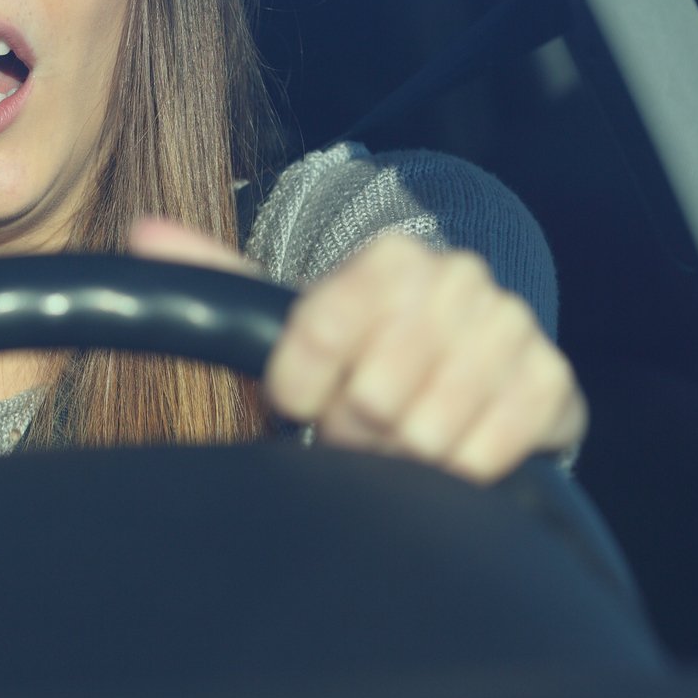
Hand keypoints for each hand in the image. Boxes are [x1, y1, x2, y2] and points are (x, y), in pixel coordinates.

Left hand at [128, 216, 585, 482]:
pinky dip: (457, 469)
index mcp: (390, 257)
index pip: (317, 328)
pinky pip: (491, 447)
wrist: (460, 384)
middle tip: (355, 431)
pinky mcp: (553, 383)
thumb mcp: (286, 320)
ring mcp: (512, 327)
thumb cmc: (360, 359)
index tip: (298, 400)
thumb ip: (215, 277)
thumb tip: (144, 228)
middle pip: (374, 388)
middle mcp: (458, 278)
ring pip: (428, 425)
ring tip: (398, 444)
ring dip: (403, 456)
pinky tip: (448, 454)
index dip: (299, 383)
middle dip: (353, 429)